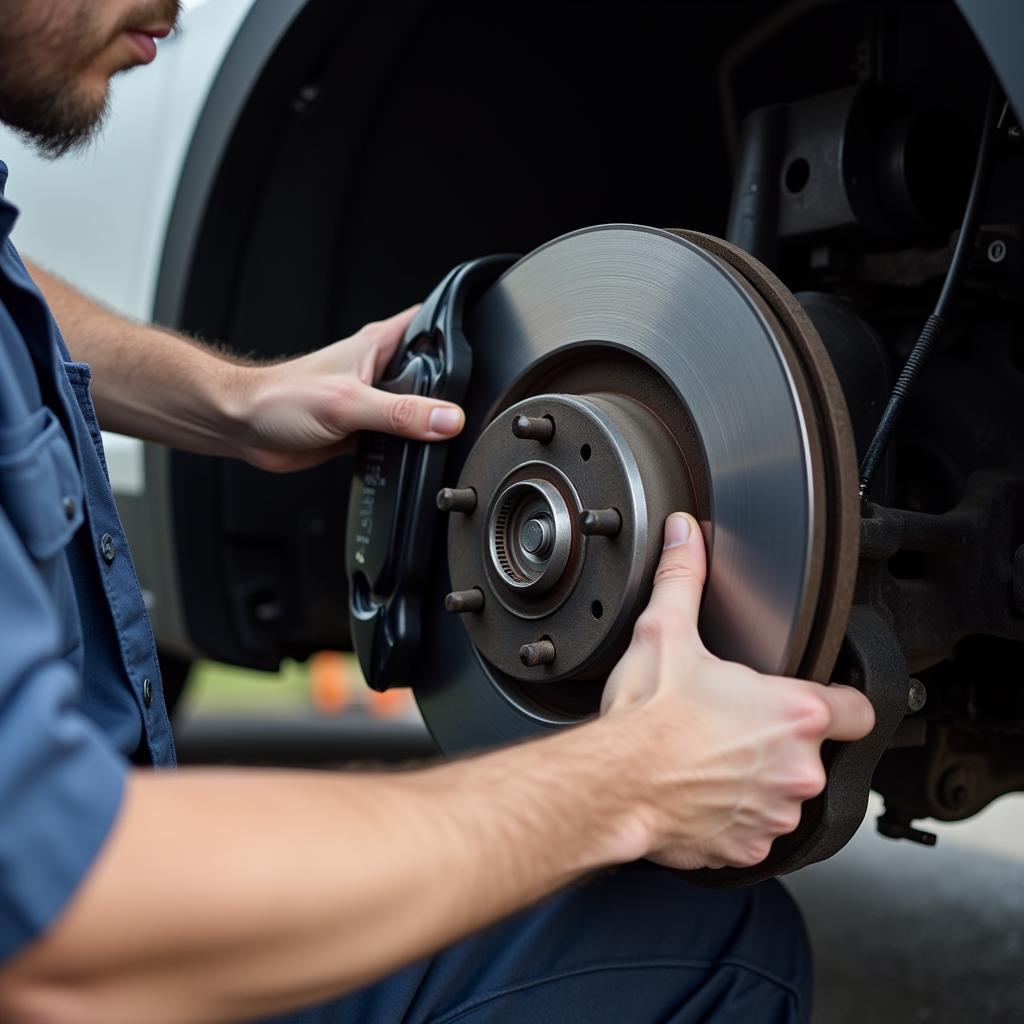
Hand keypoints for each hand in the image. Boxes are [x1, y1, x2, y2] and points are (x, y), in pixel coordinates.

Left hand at [231, 307, 465, 471]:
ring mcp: (372, 399)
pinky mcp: (363, 429)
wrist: (244, 429)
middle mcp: (378, 369)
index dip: (462, 326)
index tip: (490, 336)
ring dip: (430, 422)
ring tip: (449, 434)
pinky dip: (409, 447)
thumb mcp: (348, 404)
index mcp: (379, 345)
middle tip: (476, 402)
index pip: (432, 322)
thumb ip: (401, 414)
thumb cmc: (279, 400)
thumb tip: (447, 420)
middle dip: (455, 387)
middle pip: (434, 373)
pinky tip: (416, 457)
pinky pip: (399, 437)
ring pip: (418, 408)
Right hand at [600, 512, 874, 870]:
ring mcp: (775, 813)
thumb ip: (685, 578)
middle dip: (781, 739)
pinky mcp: (749, 848)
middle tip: (733, 723)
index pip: (861, 710)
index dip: (841, 701)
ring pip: (784, 793)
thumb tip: (685, 536)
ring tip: (712, 756)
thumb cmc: (645, 718)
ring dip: (760, 779)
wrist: (612, 784)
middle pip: (815, 752)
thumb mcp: (665, 632)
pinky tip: (700, 790)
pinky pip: (754, 830)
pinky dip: (734, 815)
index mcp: (795, 713)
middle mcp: (798, 769)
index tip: (817, 700)